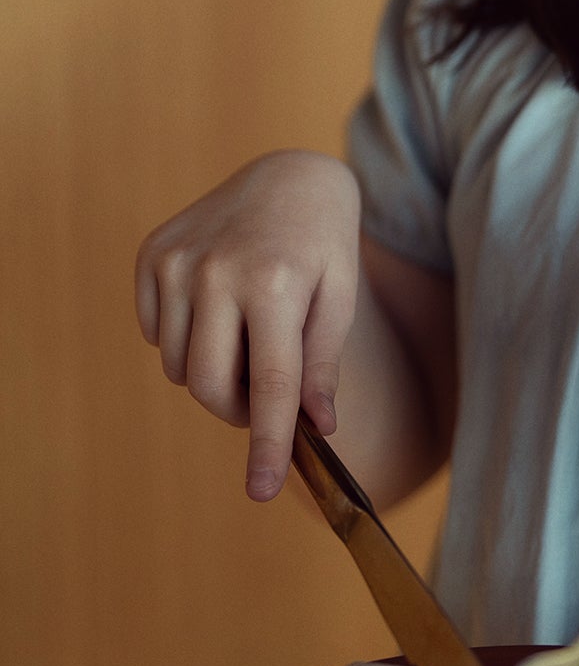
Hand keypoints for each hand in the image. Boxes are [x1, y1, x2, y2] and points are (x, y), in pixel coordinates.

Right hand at [134, 151, 360, 500]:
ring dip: (211, 373)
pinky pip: (155, 333)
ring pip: (177, 365)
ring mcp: (177, 260)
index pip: (270, 385)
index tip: (261, 490)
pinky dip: (184, 339)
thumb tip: (316, 428)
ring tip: (248, 335)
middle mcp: (218, 271)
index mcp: (277, 283)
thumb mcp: (340, 297)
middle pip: (208, 385)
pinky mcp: (151, 254)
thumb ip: (321, 365)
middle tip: (262, 398)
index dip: (265, 443)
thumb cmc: (324, 243)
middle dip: (234, 409)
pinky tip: (218, 305)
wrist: (289, 175)